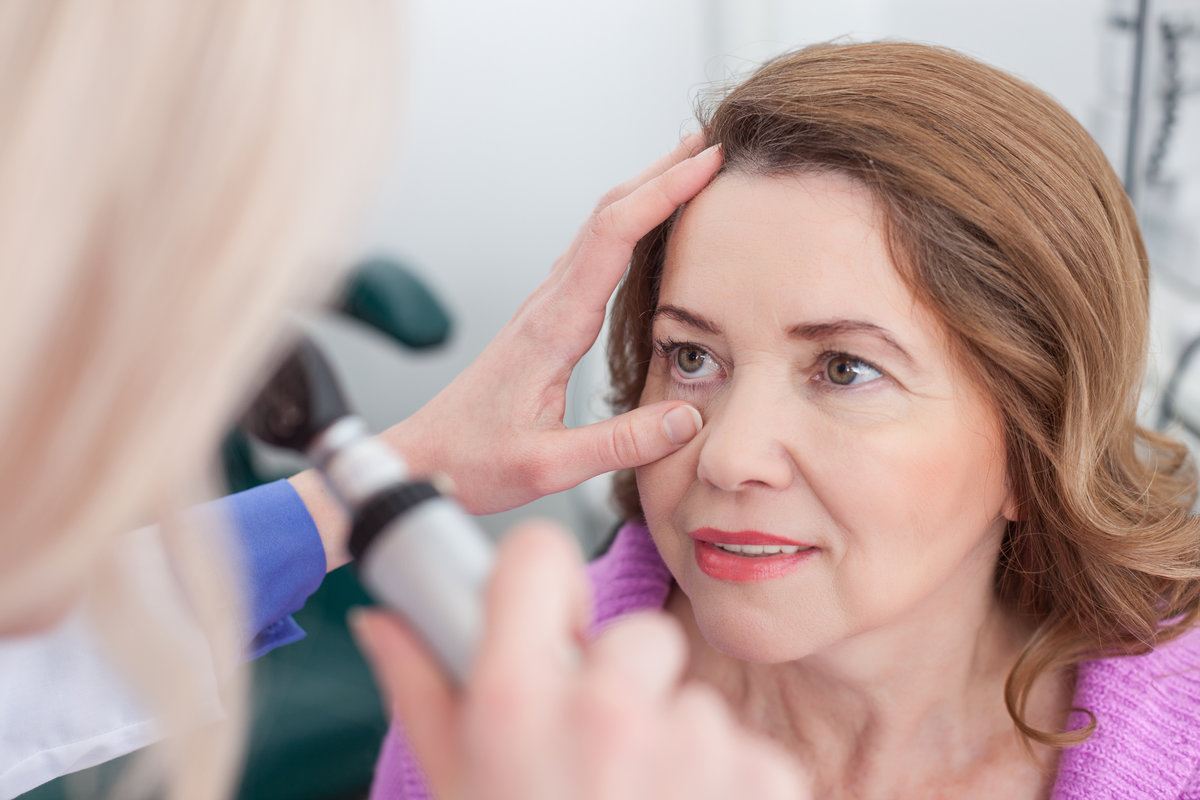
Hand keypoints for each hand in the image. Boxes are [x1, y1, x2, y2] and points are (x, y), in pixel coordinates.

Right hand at [352, 522, 807, 799]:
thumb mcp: (456, 793)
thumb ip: (425, 696)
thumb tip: (386, 622)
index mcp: (516, 704)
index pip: (539, 556)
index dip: (542, 584)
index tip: (548, 620)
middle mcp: (608, 711)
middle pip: (637, 634)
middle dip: (621, 684)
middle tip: (597, 756)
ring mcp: (691, 747)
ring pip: (692, 701)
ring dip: (673, 747)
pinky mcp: (762, 779)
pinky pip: (744, 750)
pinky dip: (723, 788)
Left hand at [380, 137, 721, 513]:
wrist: (424, 459)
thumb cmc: (474, 462)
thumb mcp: (549, 467)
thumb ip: (621, 444)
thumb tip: (689, 418)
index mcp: (552, 327)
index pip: (613, 236)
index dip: (663, 193)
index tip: (707, 164)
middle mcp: (546, 305)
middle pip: (605, 214)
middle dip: (659, 172)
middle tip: (710, 144)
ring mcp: (542, 308)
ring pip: (596, 228)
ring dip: (642, 192)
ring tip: (688, 171)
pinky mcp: (543, 321)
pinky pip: (589, 254)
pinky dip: (625, 225)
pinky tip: (644, 230)